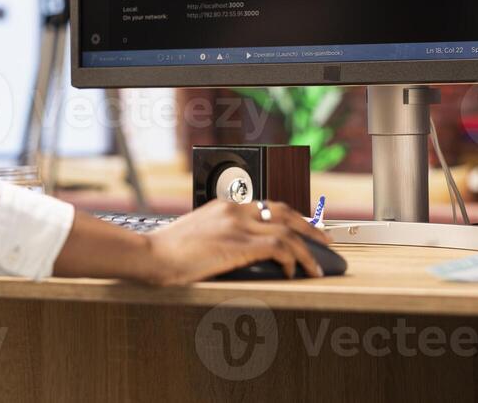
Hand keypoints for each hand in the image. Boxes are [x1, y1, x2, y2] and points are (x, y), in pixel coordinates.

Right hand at [139, 200, 330, 284]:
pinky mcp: (239, 244)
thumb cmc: (168, 251)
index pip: (267, 204)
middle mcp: (234, 209)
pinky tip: (294, 272)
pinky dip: (292, 260)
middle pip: (284, 211)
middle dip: (309, 226)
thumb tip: (244, 253)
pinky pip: (279, 248)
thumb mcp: (198, 235)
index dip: (290, 217)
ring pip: (287, 231)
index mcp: (225, 204)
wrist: (151, 254)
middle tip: (326, 239)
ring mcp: (237, 225)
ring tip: (318, 265)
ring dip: (308, 249)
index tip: (303, 228)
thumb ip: (222, 236)